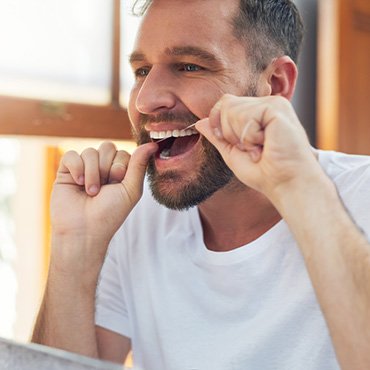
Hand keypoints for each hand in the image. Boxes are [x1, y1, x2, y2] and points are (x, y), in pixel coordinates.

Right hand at [51, 141, 156, 246]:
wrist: (84, 230)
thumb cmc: (110, 214)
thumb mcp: (130, 190)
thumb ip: (139, 165)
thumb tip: (152, 144)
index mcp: (120, 172)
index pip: (123, 152)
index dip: (120, 166)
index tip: (116, 183)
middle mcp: (102, 168)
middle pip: (107, 147)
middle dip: (107, 168)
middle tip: (104, 188)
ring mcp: (84, 168)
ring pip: (90, 151)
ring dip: (92, 173)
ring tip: (91, 192)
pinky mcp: (66, 171)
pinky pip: (71, 155)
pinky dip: (76, 168)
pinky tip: (78, 183)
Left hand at [195, 94, 321, 201]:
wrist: (285, 184)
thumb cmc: (264, 173)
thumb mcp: (232, 153)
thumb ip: (218, 136)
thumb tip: (199, 122)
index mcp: (257, 111)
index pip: (225, 103)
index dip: (221, 126)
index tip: (239, 146)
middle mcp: (266, 103)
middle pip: (225, 104)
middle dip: (230, 133)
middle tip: (253, 148)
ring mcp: (273, 104)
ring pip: (232, 110)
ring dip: (242, 138)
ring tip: (261, 148)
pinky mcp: (277, 109)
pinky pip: (245, 117)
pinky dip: (250, 138)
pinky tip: (267, 145)